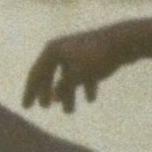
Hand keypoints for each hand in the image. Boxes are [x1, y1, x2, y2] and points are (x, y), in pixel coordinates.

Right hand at [19, 25, 136, 111]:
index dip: (30, 92)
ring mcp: (77, 50)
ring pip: (68, 75)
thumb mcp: (77, 76)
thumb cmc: (98, 58)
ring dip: (68, 93)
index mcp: (52, 50)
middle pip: (50, 74)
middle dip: (48, 92)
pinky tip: (91, 99)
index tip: (26, 107)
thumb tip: (51, 98)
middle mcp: (62, 48)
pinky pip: (83, 72)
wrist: (125, 40)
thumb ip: (63, 87)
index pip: (36, 74)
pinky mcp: (91, 53)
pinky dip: (85, 85)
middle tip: (45, 108)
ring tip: (70, 111)